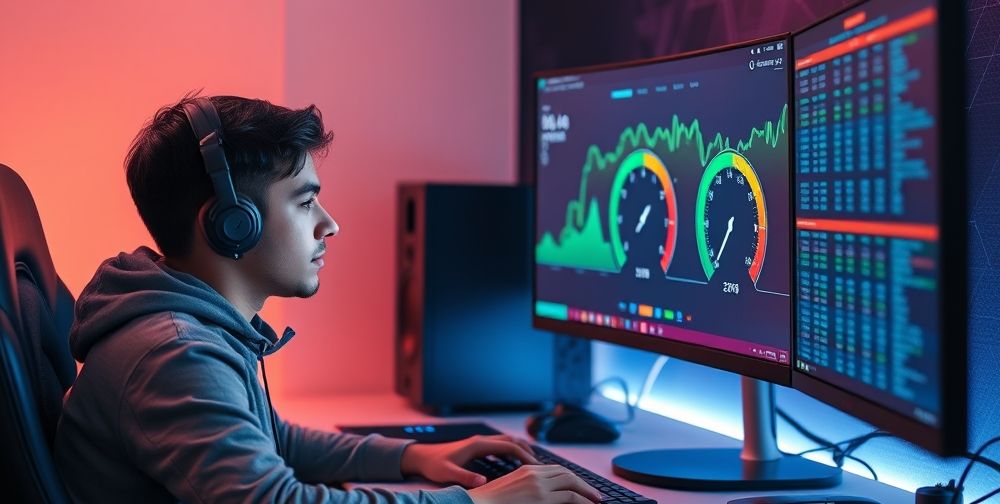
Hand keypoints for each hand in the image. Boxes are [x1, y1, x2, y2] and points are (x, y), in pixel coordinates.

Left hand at [400, 434, 538, 487]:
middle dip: (527, 451)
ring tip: (533, 464)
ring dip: (521, 449)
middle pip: (512, 440)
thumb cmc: (434, 464)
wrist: (421, 457)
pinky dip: (512, 451)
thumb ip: (465, 477)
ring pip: (507, 442)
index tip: (536, 466)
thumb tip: (483, 482)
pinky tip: (515, 463)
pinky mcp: (477, 447)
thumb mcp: (448, 473)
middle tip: (540, 465)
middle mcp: (481, 440)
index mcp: (478, 444)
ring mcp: (479, 442)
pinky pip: (500, 446)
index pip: (509, 446)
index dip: (524, 455)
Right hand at [467, 464, 602, 503]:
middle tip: (594, 494)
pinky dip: (583, 501)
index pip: (555, 470)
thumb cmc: (487, 503)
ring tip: (596, 500)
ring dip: (587, 492)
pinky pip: (570, 497)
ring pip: (572, 483)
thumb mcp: (510, 490)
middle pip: (567, 474)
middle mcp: (534, 474)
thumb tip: (539, 497)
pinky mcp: (541, 499)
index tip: (579, 486)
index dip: (571, 477)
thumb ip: (526, 489)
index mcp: (525, 470)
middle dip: (583, 483)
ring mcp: (538, 486)